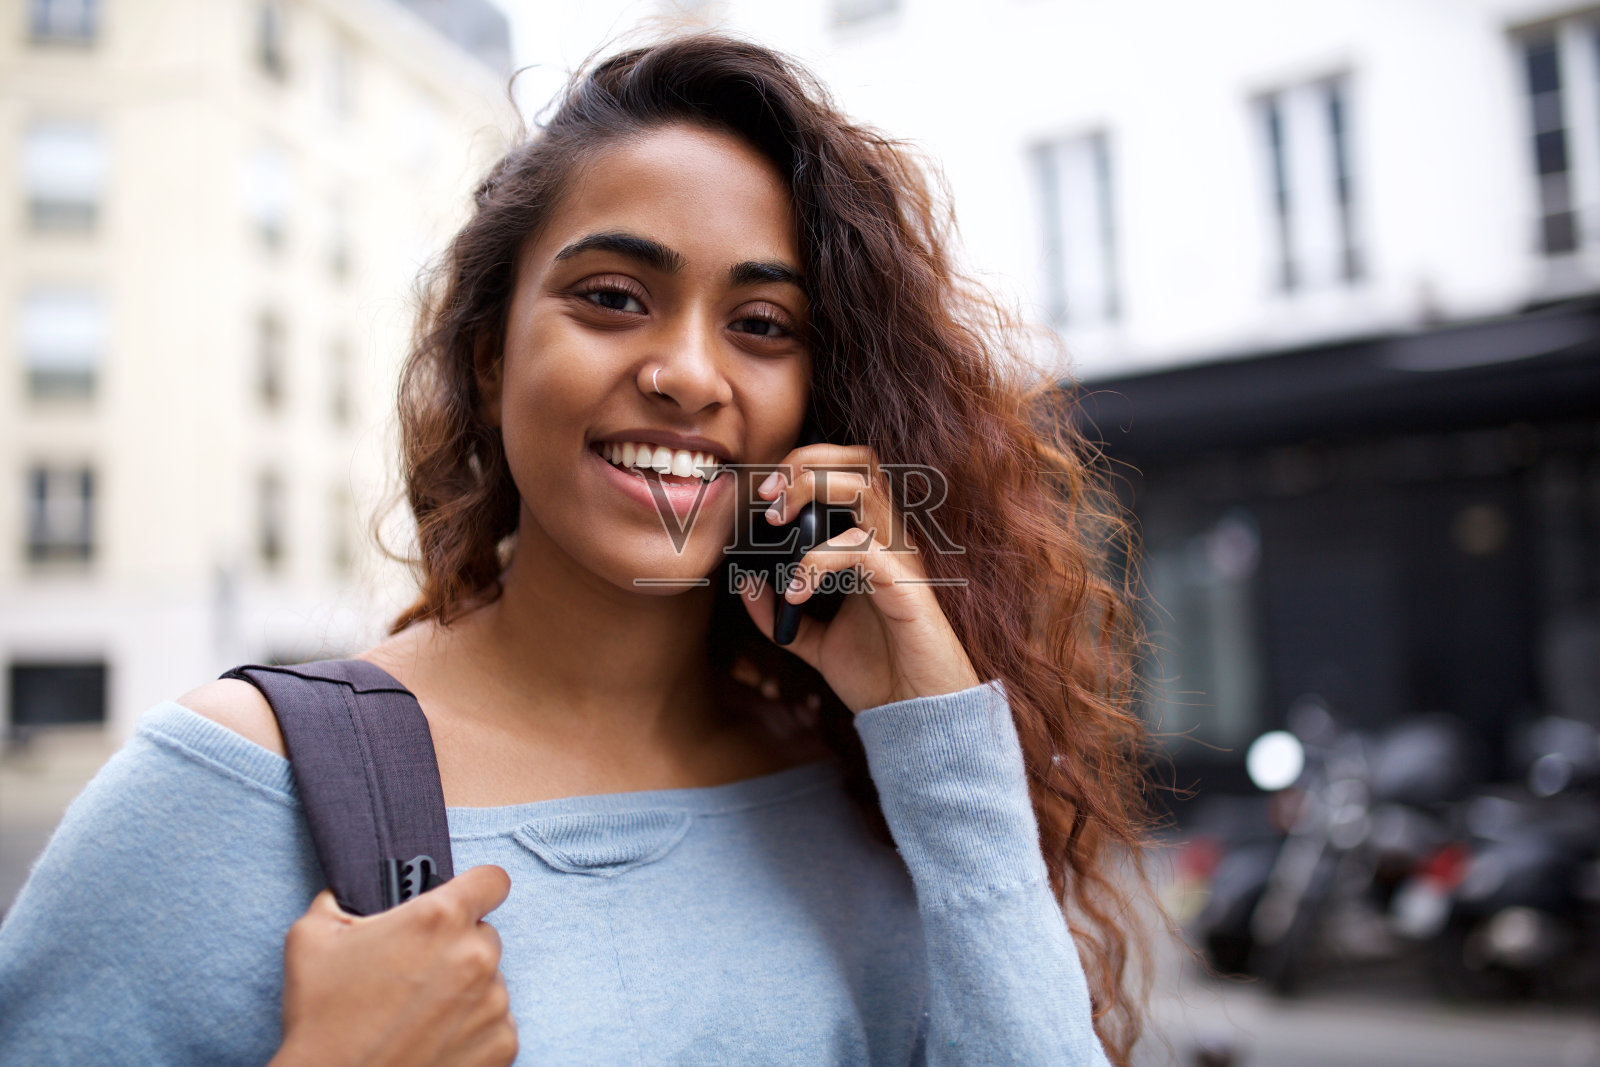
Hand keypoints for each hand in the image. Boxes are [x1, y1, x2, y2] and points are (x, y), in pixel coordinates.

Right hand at [270, 864, 517, 1066]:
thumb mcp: (312, 936)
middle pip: (484, 935)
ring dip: (465, 991)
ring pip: (491, 982)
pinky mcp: (502, 1046)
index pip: (492, 880)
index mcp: (440, 918)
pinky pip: (497, 1025)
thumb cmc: (322, 1018)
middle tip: (418, 971)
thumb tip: (351, 893)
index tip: (463, 902)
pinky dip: (473, 1031)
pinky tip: (434, 1041)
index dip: (476, 888)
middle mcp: (476, 956)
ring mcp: (493, 1004)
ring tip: (419, 1014)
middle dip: (457, 947)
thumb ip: (344, 900)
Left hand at [743, 443, 981, 712]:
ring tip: (776, 522)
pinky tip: (795, 593)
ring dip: (814, 491)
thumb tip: (744, 584)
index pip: (849, 471)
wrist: (917, 718)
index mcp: (873, 543)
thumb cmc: (879, 676)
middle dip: (809, 462)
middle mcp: (891, 541)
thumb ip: (781, 615)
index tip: (761, 493)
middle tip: (767, 494)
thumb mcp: (816, 642)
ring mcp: (901, 561)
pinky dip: (819, 562)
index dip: (804, 466)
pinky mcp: (906, 589)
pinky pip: (862, 550)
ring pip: (867, 488)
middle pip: (862, 461)